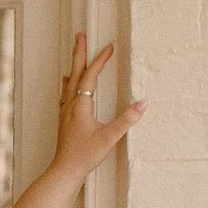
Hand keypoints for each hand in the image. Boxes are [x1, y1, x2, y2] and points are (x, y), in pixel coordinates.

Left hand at [53, 33, 145, 184]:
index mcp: (80, 106)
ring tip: (76, 52)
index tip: (109, 47)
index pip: (90, 77)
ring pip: (70, 81)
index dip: (100, 61)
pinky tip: (67, 82)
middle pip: (75, 73)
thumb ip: (126, 121)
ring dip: (75, 64)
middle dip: (79, 52)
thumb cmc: (84, 156)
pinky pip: (66, 93)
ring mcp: (65, 112)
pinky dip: (70, 81)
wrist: (64, 171)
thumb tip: (143, 104)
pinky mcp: (65, 119)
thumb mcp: (108, 138)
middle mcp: (70, 105)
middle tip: (80, 35)